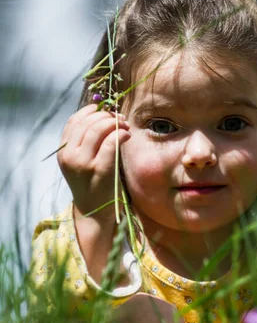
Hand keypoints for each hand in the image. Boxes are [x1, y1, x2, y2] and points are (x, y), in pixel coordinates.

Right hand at [57, 104, 130, 222]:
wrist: (94, 212)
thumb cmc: (92, 184)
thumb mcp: (80, 162)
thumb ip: (85, 141)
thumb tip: (101, 115)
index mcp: (63, 152)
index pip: (74, 121)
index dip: (91, 111)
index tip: (105, 111)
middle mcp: (70, 156)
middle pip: (87, 123)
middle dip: (106, 116)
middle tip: (120, 118)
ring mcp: (84, 163)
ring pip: (98, 130)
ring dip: (114, 123)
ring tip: (125, 126)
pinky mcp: (101, 170)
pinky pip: (111, 143)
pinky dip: (120, 134)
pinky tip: (127, 135)